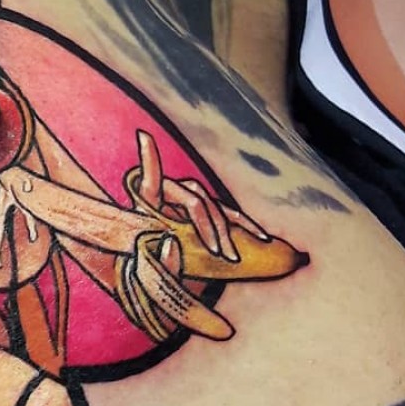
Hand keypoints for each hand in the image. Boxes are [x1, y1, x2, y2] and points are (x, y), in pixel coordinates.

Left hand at [134, 130, 269, 263]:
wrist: (154, 268)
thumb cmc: (147, 265)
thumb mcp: (146, 267)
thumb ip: (157, 259)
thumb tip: (170, 243)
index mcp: (148, 201)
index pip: (150, 182)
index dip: (149, 159)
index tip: (143, 137)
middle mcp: (170, 194)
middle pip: (196, 202)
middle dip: (210, 229)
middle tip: (220, 255)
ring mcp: (190, 197)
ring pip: (214, 208)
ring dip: (226, 232)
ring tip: (232, 257)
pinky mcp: (206, 208)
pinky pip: (228, 214)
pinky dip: (243, 225)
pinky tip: (261, 238)